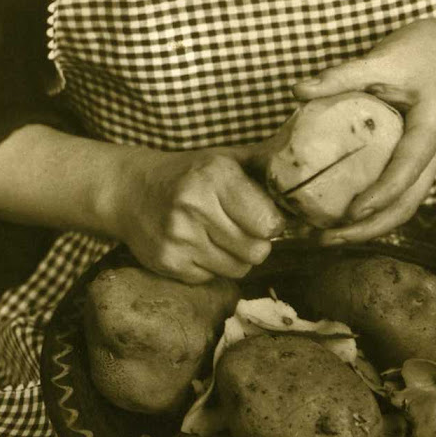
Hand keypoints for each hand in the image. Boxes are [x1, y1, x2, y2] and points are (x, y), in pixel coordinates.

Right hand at [108, 147, 285, 283]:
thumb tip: (307, 173)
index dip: (273, 224)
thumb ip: (265, 165)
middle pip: (257, 251)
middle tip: (242, 229)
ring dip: (236, 257)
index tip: (264, 218)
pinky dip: (212, 267)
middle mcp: (195, 207)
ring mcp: (179, 238)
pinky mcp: (168, 262)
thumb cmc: (188, 174)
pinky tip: (197, 245)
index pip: (268, 222)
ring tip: (219, 236)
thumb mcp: (225, 158)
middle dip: (257, 243)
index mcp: (215, 176)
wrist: (128, 191)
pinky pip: (212, 278)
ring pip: (238, 269)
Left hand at [292, 17, 435, 244]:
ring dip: (366, 229)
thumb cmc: (422, 53)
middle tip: (324, 239)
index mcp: (430, 129)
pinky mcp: (412, 165)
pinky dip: (369, 213)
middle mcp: (432, 155)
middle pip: (406, 204)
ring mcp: (424, 164)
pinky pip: (394, 197)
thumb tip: (297, 91)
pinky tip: (339, 217)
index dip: (380, 194)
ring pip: (401, 207)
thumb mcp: (386, 57)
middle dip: (368, 229)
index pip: (407, 169)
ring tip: (326, 238)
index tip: (351, 214)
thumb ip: (344, 75)